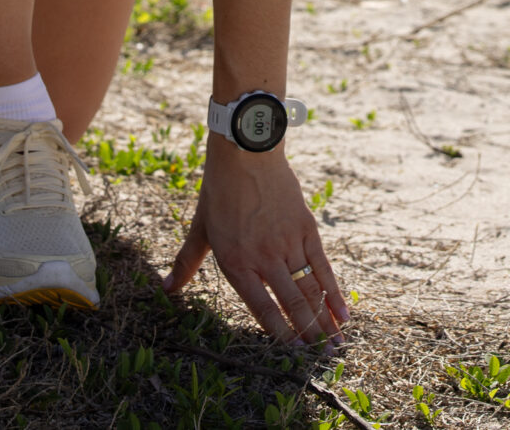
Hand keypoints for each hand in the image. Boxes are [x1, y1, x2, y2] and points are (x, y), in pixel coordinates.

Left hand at [162, 140, 348, 343]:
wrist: (247, 152)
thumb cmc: (219, 191)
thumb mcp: (200, 228)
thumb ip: (185, 262)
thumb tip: (166, 289)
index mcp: (236, 262)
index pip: (261, 308)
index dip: (279, 333)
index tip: (292, 353)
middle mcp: (264, 258)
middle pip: (291, 304)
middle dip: (308, 334)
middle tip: (321, 357)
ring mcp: (288, 244)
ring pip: (310, 290)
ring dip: (324, 320)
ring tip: (335, 344)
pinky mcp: (306, 229)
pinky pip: (323, 267)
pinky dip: (334, 292)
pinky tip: (343, 313)